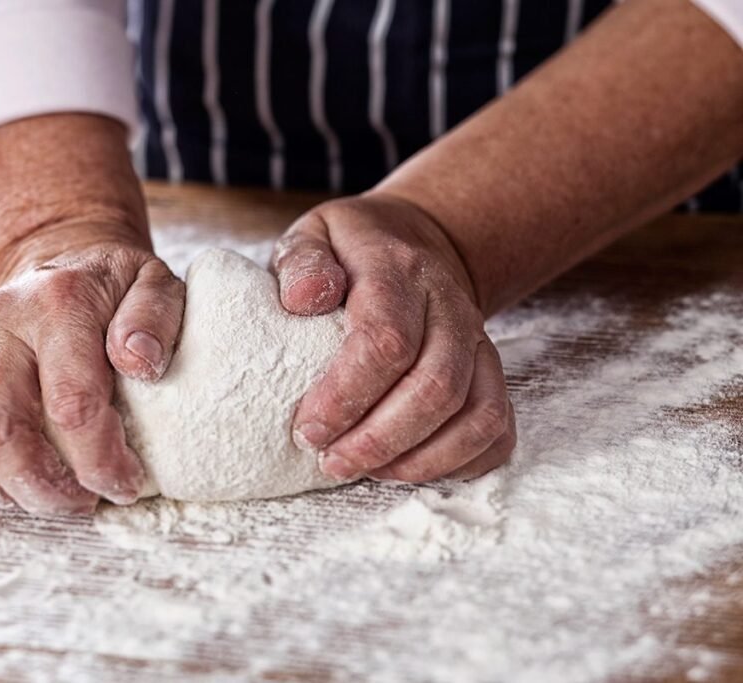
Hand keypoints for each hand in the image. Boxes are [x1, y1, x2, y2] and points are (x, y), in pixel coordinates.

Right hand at [0, 233, 184, 514]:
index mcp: (56, 304)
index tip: (126, 483)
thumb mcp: (155, 286)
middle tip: (82, 502)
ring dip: (1, 489)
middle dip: (43, 488)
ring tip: (46, 497)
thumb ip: (154, 318)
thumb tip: (140, 364)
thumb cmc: (113, 290)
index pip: (70, 404)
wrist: (60, 262)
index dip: (99, 461)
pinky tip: (11, 480)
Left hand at [272, 193, 515, 482]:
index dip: (347, 395)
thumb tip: (303, 299)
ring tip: (366, 472)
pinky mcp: (492, 373)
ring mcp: (479, 342)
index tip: (309, 428)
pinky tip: (409, 469)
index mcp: (398, 271)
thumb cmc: (352, 250)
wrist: (418, 240)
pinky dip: (460, 463)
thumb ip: (302, 262)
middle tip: (331, 462)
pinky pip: (497, 430)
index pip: (386, 340)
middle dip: (379, 440)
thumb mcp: (314, 234)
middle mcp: (450, 307)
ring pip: (476, 415)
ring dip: (419, 459)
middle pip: (435, 387)